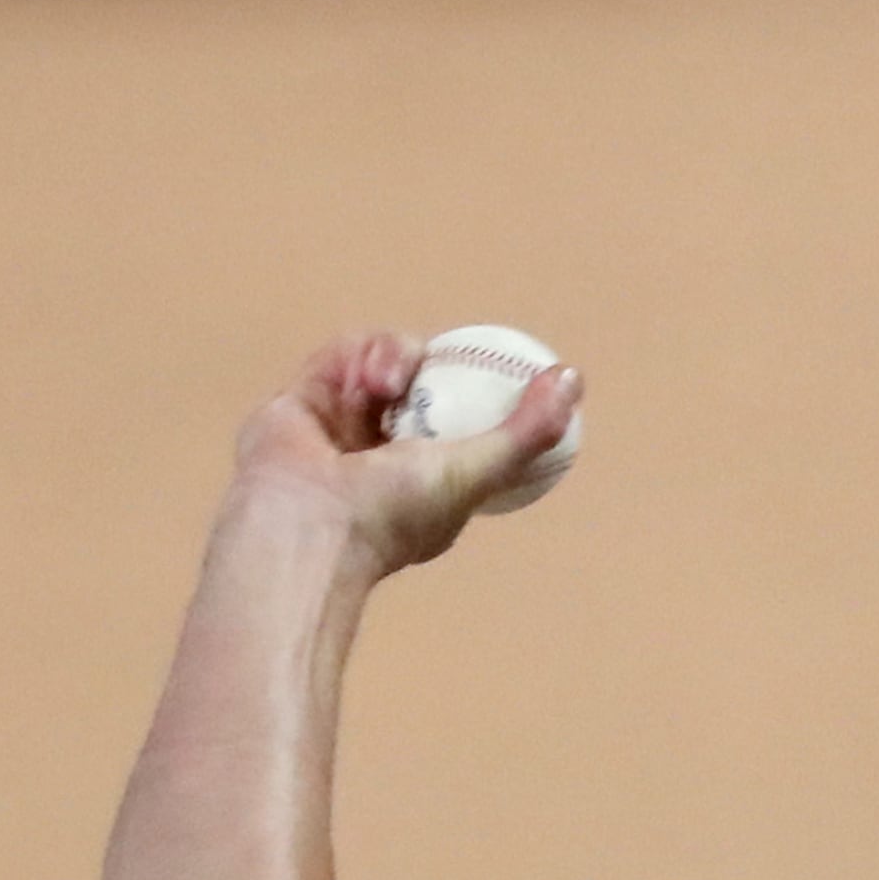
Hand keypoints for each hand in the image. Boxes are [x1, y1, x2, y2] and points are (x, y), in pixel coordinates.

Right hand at [227, 331, 581, 577]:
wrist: (306, 523)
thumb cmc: (393, 513)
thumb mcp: (476, 472)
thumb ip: (526, 432)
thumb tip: (573, 379)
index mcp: (428, 479)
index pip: (464, 420)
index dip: (483, 389)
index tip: (506, 369)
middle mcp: (386, 450)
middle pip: (427, 382)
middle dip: (438, 368)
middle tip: (449, 365)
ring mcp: (344, 424)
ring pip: (387, 363)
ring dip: (396, 357)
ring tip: (390, 381)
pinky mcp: (305, 398)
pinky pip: (341, 356)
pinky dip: (359, 357)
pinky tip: (369, 380)